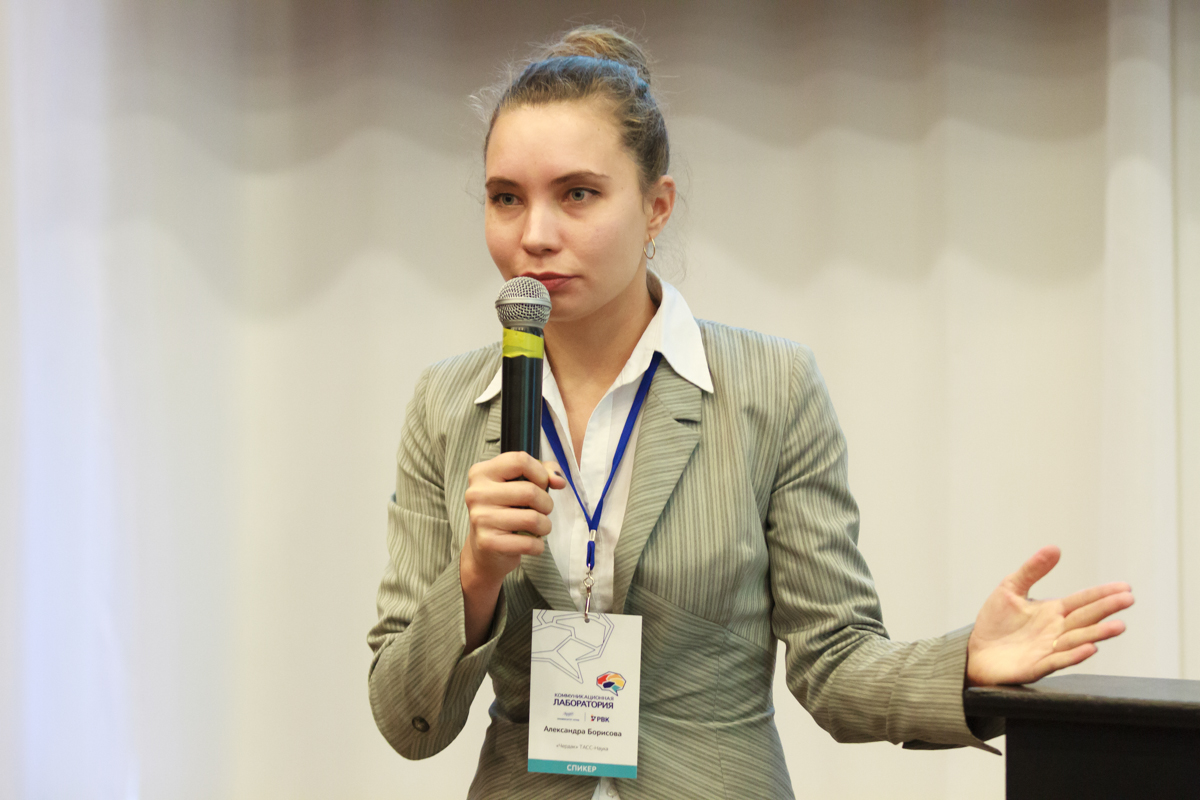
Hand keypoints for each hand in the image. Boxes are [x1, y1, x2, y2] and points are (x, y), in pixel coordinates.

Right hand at [461, 451, 566, 592]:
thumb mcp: (520, 483)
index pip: (520, 461)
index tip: (542, 485)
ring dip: (545, 525)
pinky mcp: (487, 542)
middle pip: (530, 491)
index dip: (540, 474)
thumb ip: (543, 472)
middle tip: (542, 510)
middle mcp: (477, 493)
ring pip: (533, 519)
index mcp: (482, 472)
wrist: (485, 548)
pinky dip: (538, 545)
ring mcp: (480, 518)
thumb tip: (558, 481)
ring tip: (538, 527)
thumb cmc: (506, 510)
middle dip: (546, 504)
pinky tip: (532, 542)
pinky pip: (528, 543)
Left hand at [966, 545, 1133, 685]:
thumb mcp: (1010, 589)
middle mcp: (1056, 631)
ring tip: (1118, 626)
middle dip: (1107, 609)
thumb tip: (1054, 548)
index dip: (1102, 594)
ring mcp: (1048, 649)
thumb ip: (1032, 570)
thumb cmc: (995, 622)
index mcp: (1052, 612)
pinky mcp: (1037, 666)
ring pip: (1077, 640)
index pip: (1082, 601)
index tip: (1124, 587)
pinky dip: (1074, 655)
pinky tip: (1089, 648)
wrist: (976, 651)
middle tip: (1128, 599)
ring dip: (1097, 634)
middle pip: (1086, 618)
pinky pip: (1058, 661)